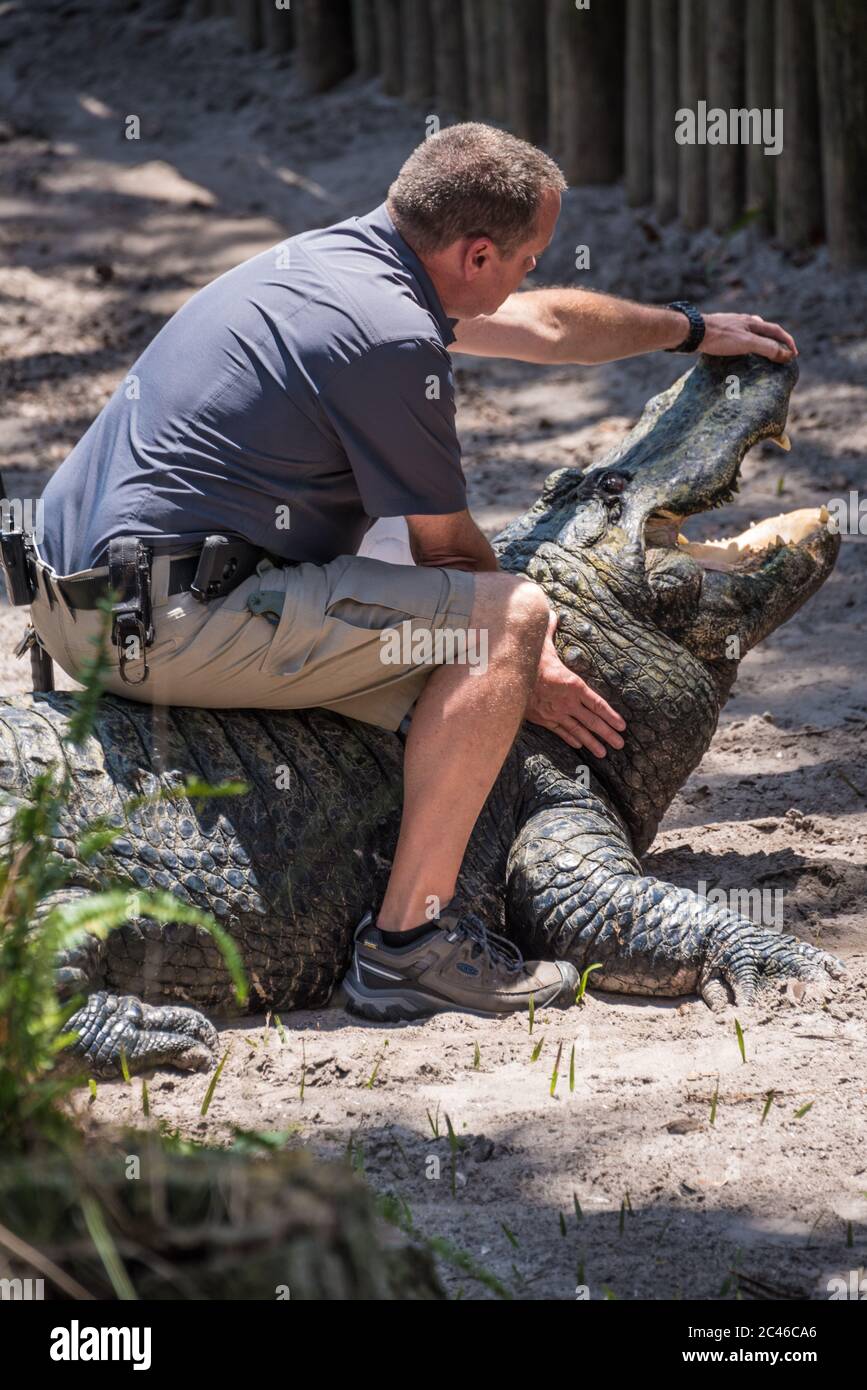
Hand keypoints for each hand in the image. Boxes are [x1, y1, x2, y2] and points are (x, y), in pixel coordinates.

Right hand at [525, 612, 625, 756]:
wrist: (505, 679)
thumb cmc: (526, 659)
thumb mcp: (541, 642)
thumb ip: (549, 629)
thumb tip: (552, 614)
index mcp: (572, 684)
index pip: (597, 703)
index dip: (611, 715)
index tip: (622, 726)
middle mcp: (567, 702)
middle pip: (592, 721)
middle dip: (608, 734)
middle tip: (620, 744)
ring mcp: (555, 713)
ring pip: (578, 731)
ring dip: (592, 742)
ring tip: (604, 752)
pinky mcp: (542, 719)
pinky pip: (560, 732)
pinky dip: (571, 739)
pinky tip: (579, 745)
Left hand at [701, 312, 797, 362]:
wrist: (692, 331)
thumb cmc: (720, 337)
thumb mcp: (748, 343)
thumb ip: (768, 348)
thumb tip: (787, 355)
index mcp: (753, 322)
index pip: (777, 331)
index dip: (787, 342)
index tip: (794, 354)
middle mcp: (744, 321)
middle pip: (765, 329)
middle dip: (776, 340)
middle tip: (781, 351)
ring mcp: (731, 325)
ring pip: (751, 332)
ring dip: (760, 340)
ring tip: (763, 350)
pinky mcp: (719, 332)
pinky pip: (738, 337)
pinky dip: (745, 343)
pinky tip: (738, 350)